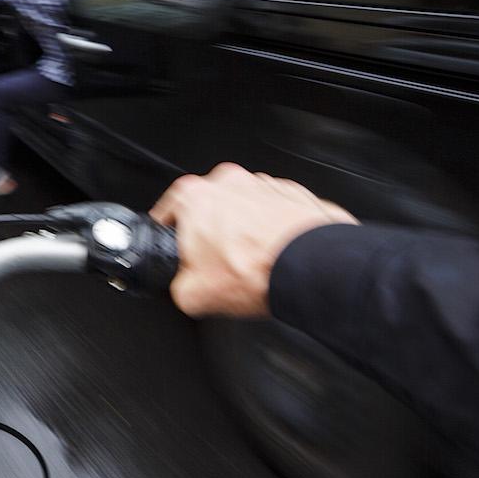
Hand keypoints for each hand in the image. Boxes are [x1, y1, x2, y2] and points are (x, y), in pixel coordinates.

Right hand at [150, 163, 356, 316]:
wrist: (312, 267)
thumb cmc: (258, 270)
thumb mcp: (193, 295)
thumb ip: (178, 285)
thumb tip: (185, 288)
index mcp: (194, 196)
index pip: (165, 212)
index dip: (168, 237)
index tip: (174, 248)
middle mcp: (227, 182)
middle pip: (207, 210)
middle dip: (210, 235)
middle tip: (217, 264)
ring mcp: (263, 184)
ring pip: (241, 209)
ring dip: (242, 231)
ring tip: (250, 263)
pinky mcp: (293, 194)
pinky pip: (272, 213)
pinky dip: (271, 230)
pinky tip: (273, 255)